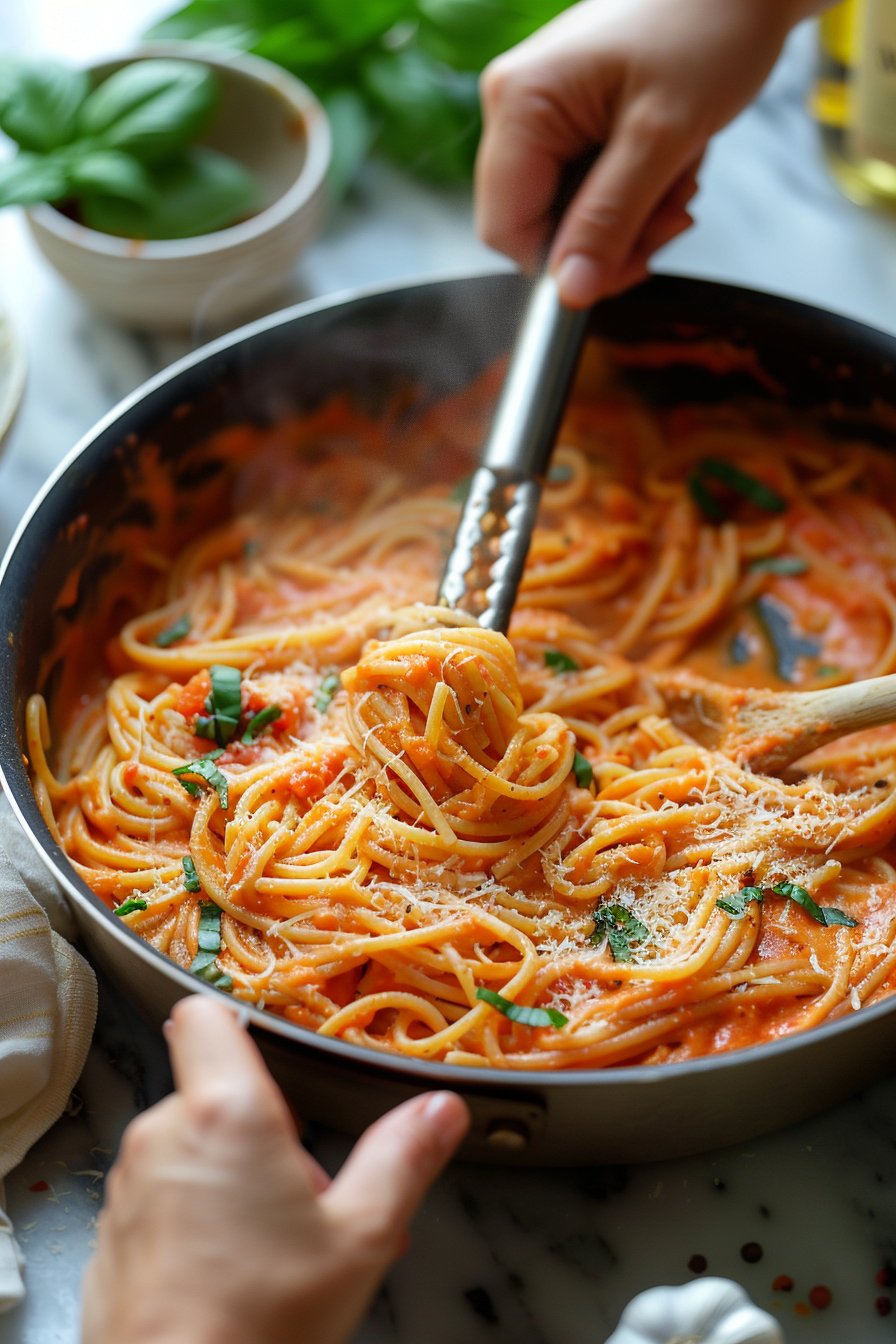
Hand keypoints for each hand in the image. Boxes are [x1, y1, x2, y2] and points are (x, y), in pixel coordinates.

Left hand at [81, 995, 469, 1343]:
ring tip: (277, 1244)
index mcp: (226, 1114)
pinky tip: (232, 1271)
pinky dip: (194, 1217)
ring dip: (230, 1177)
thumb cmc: (261, 1322)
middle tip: (307, 1195)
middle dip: (262, 1131)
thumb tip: (440, 1111)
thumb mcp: (360, 1236)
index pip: (204, 1015)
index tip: (268, 1048)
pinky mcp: (112, 1235)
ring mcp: (130, 1186)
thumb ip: (402, 1158)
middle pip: (215, 1094)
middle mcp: (165, 1135)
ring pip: (189, 1149)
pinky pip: (161, 1198)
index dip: (236, 1020)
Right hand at [476, 0, 823, 305]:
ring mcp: (541, 109)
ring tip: (680, 181)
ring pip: (567, 211)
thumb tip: (569, 291)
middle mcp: (516, 105)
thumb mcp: (662, 137)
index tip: (629, 264)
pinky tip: (669, 165)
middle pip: (537, 223)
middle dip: (609, 236)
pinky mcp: (569, 114)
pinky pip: (585, 185)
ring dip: (631, 216)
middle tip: (673, 216)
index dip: (562, 265)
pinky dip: (633, 192)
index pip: (506, 228)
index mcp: (520, 102)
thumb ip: (610, 219)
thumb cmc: (709, 26)